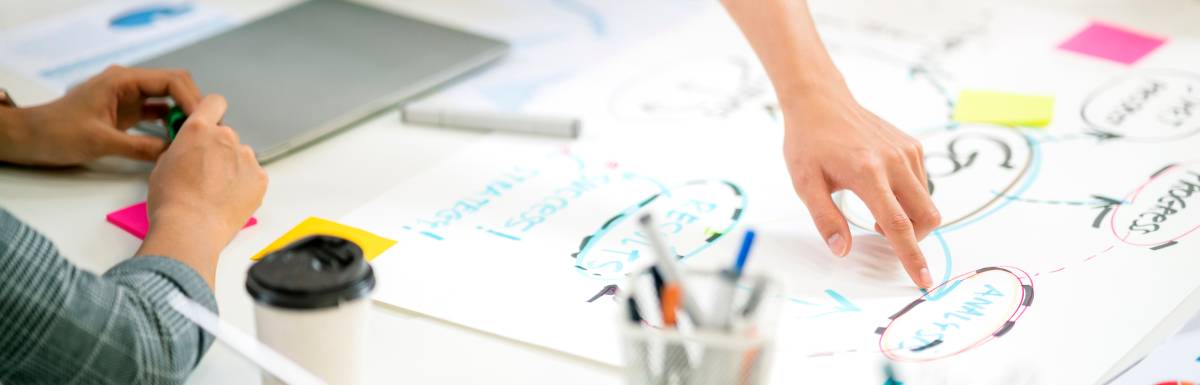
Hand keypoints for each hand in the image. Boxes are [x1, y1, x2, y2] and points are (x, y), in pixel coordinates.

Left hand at [0, 65, 200, 165]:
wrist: (32, 138)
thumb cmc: (57, 133)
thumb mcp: (101, 142)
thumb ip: (139, 147)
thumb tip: (173, 154)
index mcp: (122, 81)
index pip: (171, 81)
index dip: (192, 99)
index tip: (202, 122)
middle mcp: (129, 84)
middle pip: (175, 86)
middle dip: (193, 105)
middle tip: (205, 130)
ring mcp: (129, 98)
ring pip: (170, 100)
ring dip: (184, 115)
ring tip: (195, 137)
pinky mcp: (128, 112)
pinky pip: (159, 114)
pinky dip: (171, 125)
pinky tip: (178, 141)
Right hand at [137, 94, 266, 286]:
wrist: (191, 229)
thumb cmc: (171, 201)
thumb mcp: (162, 164)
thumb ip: (181, 148)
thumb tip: (189, 151)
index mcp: (199, 129)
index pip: (214, 102)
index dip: (211, 111)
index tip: (208, 123)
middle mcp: (226, 137)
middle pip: (226, 135)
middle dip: (218, 148)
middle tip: (205, 173)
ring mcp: (246, 158)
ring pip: (240, 155)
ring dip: (232, 166)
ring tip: (216, 191)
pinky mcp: (260, 178)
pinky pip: (253, 174)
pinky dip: (244, 183)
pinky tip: (229, 199)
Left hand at [782, 90, 939, 287]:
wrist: (820, 101)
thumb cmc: (808, 141)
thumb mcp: (805, 183)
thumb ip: (826, 219)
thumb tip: (843, 250)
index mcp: (867, 173)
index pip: (897, 225)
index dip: (911, 256)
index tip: (923, 279)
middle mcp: (894, 162)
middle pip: (926, 216)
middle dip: (915, 238)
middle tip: (883, 236)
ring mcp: (906, 152)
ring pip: (927, 201)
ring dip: (909, 217)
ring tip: (875, 208)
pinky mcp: (912, 145)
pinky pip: (922, 183)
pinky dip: (909, 197)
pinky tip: (882, 189)